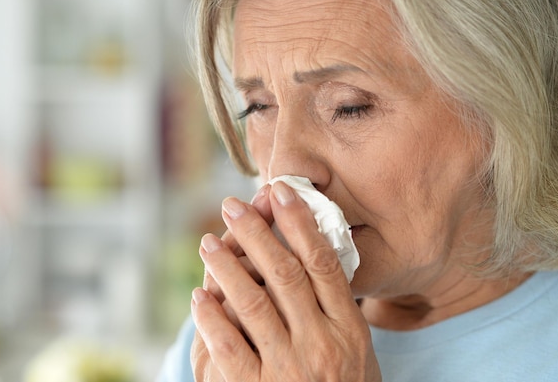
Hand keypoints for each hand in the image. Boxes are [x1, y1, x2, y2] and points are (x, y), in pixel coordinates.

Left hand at [191, 181, 381, 381]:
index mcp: (349, 330)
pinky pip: (230, 348)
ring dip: (226, 267)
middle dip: (256, 233)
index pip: (324, 263)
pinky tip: (200, 296)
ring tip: (208, 242)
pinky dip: (212, 318)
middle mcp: (321, 344)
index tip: (282, 192)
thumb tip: (312, 256)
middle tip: (232, 206)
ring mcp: (289, 369)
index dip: (301, 223)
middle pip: (284, 273)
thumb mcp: (357, 353)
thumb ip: (336, 310)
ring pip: (253, 303)